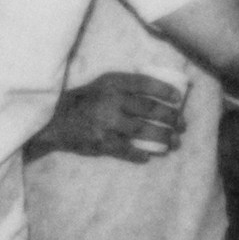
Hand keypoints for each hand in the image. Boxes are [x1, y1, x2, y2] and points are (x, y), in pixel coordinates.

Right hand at [32, 72, 187, 162]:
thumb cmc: (86, 100)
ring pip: (142, 130)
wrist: (55, 120)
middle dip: (170, 117)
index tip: (179, 98)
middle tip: (182, 124)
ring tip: (175, 142)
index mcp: (113, 83)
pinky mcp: (101, 142)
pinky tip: (149, 156)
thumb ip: (127, 85)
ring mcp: (106, 122)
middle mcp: (111, 100)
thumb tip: (161, 89)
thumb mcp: (104, 83)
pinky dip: (140, 154)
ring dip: (163, 137)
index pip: (145, 84)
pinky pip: (127, 150)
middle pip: (149, 109)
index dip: (165, 90)